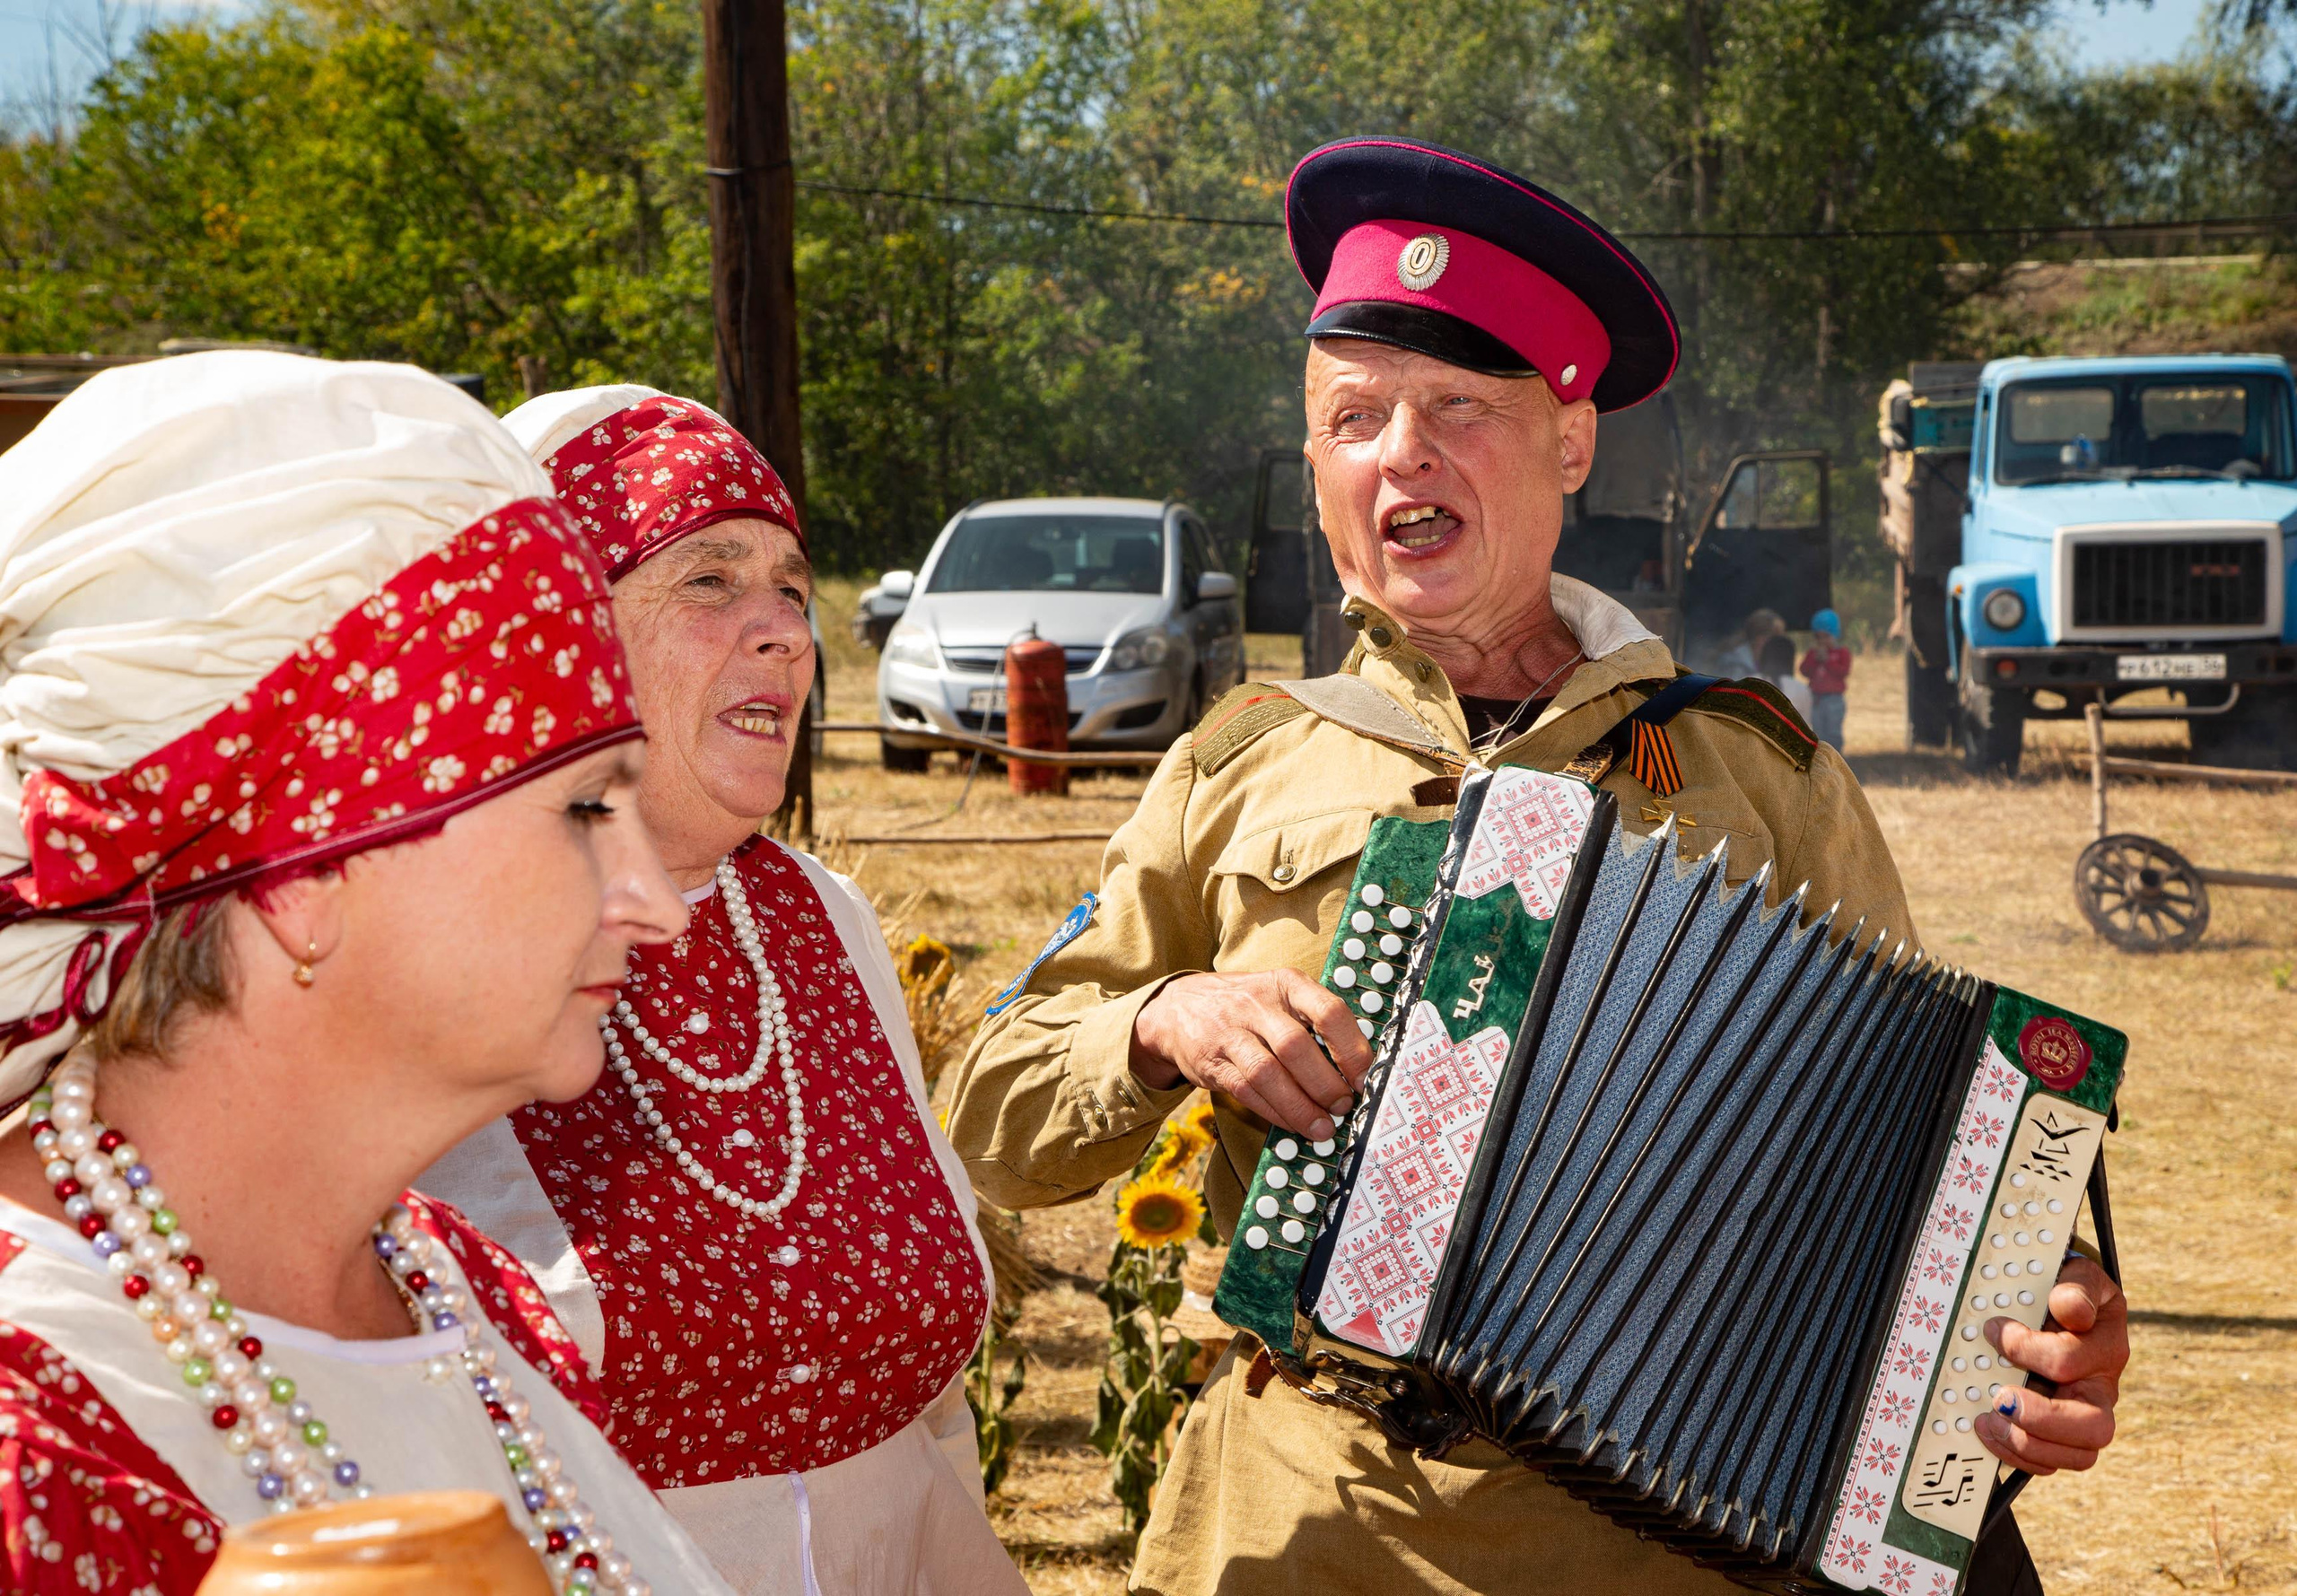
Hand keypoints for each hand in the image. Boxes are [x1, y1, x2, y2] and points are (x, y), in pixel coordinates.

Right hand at [1130, 970, 1373, 1138]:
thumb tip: (1357, 1070)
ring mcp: (1230, 1033)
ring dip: (1300, 1107)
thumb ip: (1315, 1021)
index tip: (1363, 1078)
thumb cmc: (1246, 1005)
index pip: (1328, 1012)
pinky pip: (1247, 1092)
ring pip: (1268, 1074)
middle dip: (1325, 1085)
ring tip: (1322, 1127)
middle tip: (1343, 1106)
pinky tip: (1292, 1123)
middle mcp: (1257, 1004)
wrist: (1178, 1007)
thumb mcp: (1281, 994)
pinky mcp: (1212, 1062)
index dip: (1351, 1049)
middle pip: (1296, 1047)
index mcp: (1286, 983)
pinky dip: (1274, 1113)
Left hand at [1974, 1253, 2125, 1473]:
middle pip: (2094, 1428)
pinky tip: (1990, 1431)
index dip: (2026, 1350)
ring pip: (2077, 1455)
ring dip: (2027, 1444)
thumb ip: (2077, 1288)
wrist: (2065, 1305)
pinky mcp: (2061, 1434)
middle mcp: (2100, 1389)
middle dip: (2041, 1419)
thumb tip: (2070, 1310)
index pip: (2069, 1362)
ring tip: (1988, 1421)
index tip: (1994, 1330)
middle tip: (1999, 1399)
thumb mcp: (2078, 1277)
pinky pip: (2050, 1462)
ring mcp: (2083, 1416)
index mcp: (2105, 1348)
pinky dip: (2018, 1455)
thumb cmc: (2068, 1292)